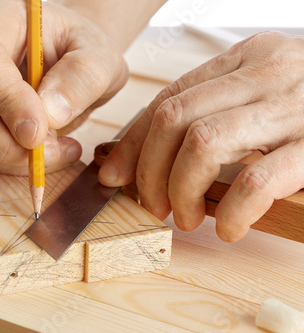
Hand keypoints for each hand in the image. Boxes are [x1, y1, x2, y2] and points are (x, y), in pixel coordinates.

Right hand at [0, 0, 128, 174]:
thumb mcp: (99, 55)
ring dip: (2, 156)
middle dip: (3, 142)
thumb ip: (81, 78)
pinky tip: (31, 153)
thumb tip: (50, 116)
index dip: (5, 100)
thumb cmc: (79, 50)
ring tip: (51, 148)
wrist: (69, 59)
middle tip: (50, 149)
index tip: (39, 133)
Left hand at [99, 32, 303, 241]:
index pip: (167, 98)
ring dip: (181, 189)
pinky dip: (233, 210)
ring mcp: (295, 105)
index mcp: (244, 58)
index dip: (133, 142)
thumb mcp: (260, 92)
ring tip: (185, 218)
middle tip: (152, 205)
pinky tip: (228, 227)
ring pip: (204, 143)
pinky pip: (258, 178)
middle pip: (174, 118)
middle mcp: (265, 72)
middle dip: (149, 170)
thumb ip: (211, 111)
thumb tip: (139, 155)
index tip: (114, 175)